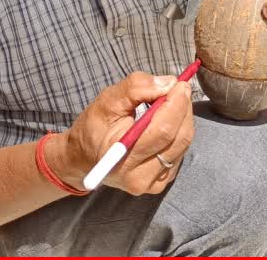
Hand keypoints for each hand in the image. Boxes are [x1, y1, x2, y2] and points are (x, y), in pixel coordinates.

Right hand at [46, 72, 193, 195]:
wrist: (83, 158)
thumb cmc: (93, 127)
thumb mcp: (106, 101)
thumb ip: (135, 88)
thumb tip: (168, 83)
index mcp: (122, 157)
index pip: (162, 130)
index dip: (176, 104)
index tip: (179, 83)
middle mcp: (140, 177)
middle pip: (179, 138)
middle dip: (183, 108)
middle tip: (179, 88)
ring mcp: (152, 184)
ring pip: (183, 144)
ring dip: (183, 119)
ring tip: (171, 103)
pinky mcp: (160, 183)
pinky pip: (180, 152)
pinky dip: (178, 132)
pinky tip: (167, 122)